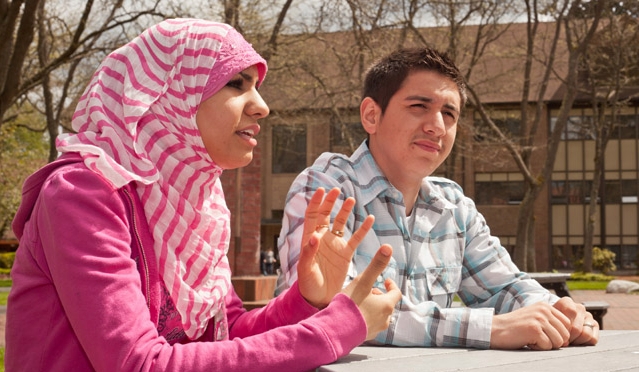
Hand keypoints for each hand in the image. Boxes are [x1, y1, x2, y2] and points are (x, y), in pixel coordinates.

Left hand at [297, 188, 375, 307]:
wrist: (319, 298)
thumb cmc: (307, 284)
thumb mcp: (305, 269)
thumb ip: (309, 252)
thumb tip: (315, 236)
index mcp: (310, 239)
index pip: (312, 216)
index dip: (316, 202)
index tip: (321, 190)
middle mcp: (323, 239)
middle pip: (326, 215)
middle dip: (330, 202)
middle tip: (336, 190)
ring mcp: (335, 245)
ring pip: (341, 223)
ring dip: (345, 211)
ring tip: (351, 200)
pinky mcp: (345, 254)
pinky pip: (356, 239)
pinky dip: (363, 229)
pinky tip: (370, 219)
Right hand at [342, 244, 401, 339]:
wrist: (337, 330)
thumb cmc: (350, 304)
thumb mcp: (363, 281)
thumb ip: (376, 265)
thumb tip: (388, 247)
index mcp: (387, 305)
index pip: (396, 293)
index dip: (391, 285)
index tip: (385, 280)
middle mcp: (385, 319)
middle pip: (388, 304)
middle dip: (380, 296)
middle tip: (369, 290)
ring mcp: (376, 329)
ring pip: (380, 316)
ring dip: (374, 307)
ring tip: (361, 302)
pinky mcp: (366, 337)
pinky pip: (370, 325)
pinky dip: (366, 317)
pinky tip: (354, 314)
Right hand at [490, 302, 570, 349]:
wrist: (495, 329)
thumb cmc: (515, 327)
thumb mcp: (534, 318)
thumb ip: (551, 322)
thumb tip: (568, 339)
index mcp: (545, 306)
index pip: (567, 324)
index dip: (558, 334)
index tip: (543, 335)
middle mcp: (544, 310)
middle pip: (565, 335)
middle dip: (553, 341)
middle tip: (536, 338)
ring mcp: (539, 319)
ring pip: (558, 342)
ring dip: (546, 345)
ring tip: (531, 339)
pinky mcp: (534, 329)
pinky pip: (548, 346)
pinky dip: (538, 348)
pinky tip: (527, 341)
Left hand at [553, 297, 598, 345]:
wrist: (555, 322)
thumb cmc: (551, 322)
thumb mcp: (548, 321)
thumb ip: (555, 327)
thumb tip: (566, 343)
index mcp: (567, 302)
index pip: (570, 313)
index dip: (564, 327)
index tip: (557, 332)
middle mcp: (579, 307)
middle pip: (576, 328)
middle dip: (568, 337)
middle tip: (563, 340)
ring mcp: (588, 316)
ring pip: (586, 334)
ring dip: (577, 341)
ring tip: (569, 341)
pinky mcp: (595, 325)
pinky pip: (593, 339)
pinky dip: (585, 343)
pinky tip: (577, 341)